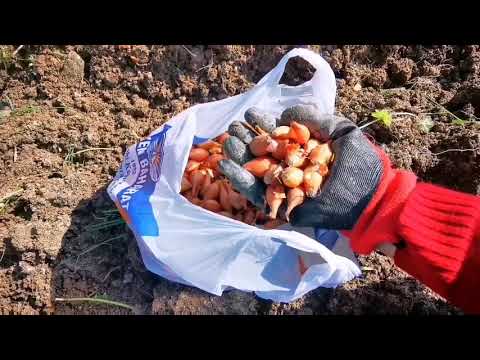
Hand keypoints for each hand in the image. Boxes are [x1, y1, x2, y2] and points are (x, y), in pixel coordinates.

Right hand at [219, 104, 382, 229]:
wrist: (370, 197)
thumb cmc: (360, 164)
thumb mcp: (341, 132)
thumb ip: (315, 119)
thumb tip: (285, 115)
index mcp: (305, 150)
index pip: (279, 135)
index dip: (264, 123)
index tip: (252, 112)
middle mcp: (292, 167)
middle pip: (263, 152)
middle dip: (247, 138)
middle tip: (233, 127)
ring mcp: (285, 186)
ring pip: (256, 171)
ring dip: (239, 156)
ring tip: (227, 142)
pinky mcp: (281, 205)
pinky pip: (256, 193)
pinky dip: (240, 180)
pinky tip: (226, 164)